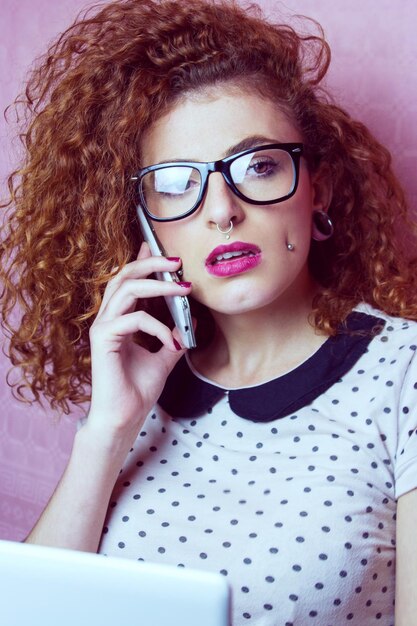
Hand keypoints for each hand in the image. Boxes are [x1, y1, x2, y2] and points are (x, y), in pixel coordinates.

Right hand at [84, 242, 191, 447]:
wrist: (123, 418)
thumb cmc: (137, 390)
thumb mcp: (164, 358)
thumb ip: (173, 336)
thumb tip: (192, 321)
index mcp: (119, 319)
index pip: (129, 281)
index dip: (141, 260)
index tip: (156, 245)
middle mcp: (108, 318)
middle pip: (124, 276)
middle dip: (150, 262)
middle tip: (176, 260)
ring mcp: (103, 327)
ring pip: (126, 289)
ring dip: (158, 285)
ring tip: (183, 288)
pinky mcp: (103, 339)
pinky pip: (134, 320)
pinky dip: (158, 327)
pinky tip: (173, 341)